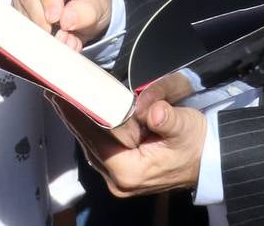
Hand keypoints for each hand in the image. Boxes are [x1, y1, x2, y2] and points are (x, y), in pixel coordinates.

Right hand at [11, 0, 111, 48]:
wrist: (85, 9)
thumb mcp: (98, 2)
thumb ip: (86, 10)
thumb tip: (66, 19)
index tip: (57, 17)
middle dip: (44, 19)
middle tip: (61, 36)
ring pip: (22, 11)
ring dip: (41, 30)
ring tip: (64, 38)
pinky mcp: (17, 5)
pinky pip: (20, 22)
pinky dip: (37, 34)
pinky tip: (54, 37)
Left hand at [50, 84, 206, 197]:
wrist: (208, 160)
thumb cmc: (195, 143)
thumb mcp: (185, 127)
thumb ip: (167, 119)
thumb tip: (153, 110)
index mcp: (129, 171)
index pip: (94, 137)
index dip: (77, 113)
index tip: (60, 91)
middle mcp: (117, 179)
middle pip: (86, 139)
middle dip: (71, 112)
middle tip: (55, 84)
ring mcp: (115, 177)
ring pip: (88, 141)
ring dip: (76, 117)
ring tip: (61, 91)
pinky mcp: (118, 169)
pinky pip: (96, 143)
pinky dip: (87, 124)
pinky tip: (78, 106)